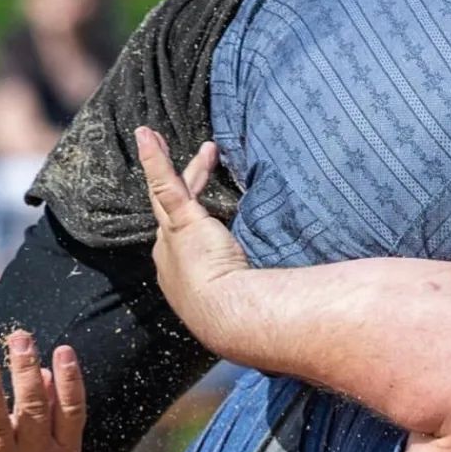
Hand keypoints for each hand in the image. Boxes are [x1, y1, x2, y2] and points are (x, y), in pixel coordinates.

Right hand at [136, 126, 249, 352]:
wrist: (227, 316)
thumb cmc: (242, 316)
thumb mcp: (249, 297)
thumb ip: (264, 288)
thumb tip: (303, 295)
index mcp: (182, 277)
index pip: (185, 238)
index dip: (190, 218)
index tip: (200, 206)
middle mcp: (170, 257)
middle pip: (169, 212)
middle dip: (171, 187)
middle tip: (166, 162)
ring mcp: (172, 239)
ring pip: (164, 194)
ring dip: (161, 165)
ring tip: (154, 138)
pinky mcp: (183, 223)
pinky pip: (165, 185)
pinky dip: (155, 160)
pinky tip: (146, 135)